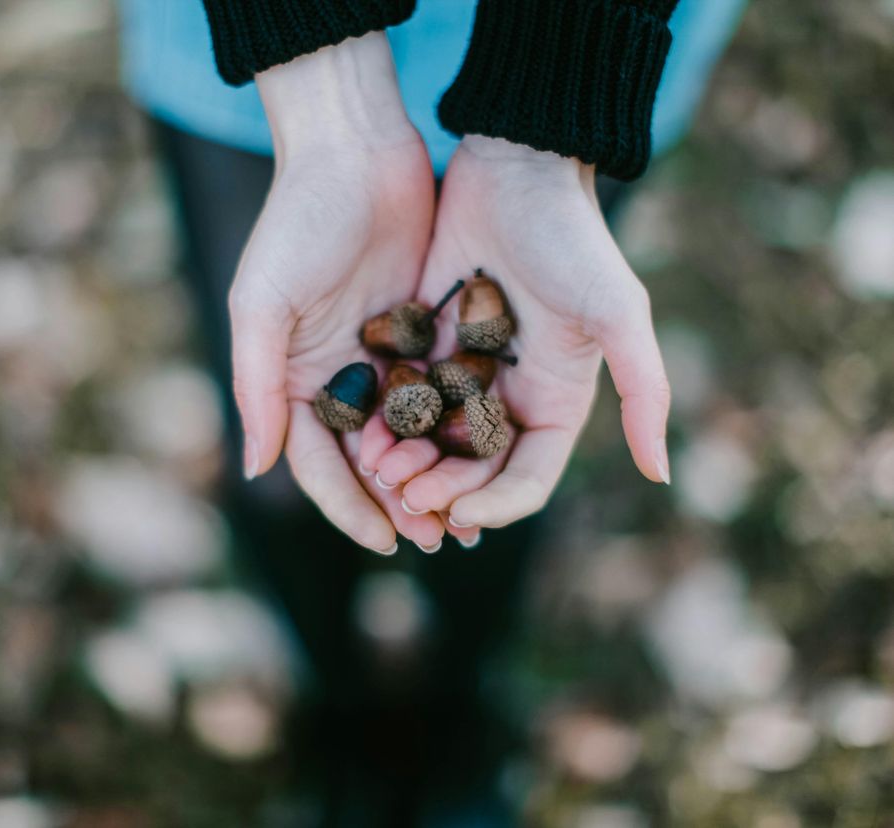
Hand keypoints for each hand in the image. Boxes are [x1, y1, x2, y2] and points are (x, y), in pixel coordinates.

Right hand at [230, 33, 445, 552]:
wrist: (354, 149)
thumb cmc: (297, 221)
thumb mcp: (262, 303)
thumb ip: (258, 385)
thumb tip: (257, 468)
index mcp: (294, 379)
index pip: (320, 463)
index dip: (350, 505)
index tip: (386, 540)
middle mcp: (337, 377)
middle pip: (369, 459)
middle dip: (400, 501)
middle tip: (437, 539)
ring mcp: (381, 356)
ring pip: (411, 434)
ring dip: (434, 475)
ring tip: (467, 516)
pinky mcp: (420, 332)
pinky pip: (441, 392)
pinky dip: (458, 428)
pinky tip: (486, 456)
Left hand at [367, 135, 670, 530]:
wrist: (515, 166)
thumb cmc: (572, 237)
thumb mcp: (618, 311)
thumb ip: (643, 389)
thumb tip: (661, 474)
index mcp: (554, 403)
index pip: (525, 480)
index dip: (495, 505)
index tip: (459, 515)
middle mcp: (507, 397)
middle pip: (471, 470)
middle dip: (440, 490)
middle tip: (403, 493)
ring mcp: (462, 373)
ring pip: (429, 441)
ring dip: (407, 463)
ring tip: (378, 469)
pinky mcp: (423, 345)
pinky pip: (399, 398)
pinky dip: (382, 421)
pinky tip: (360, 432)